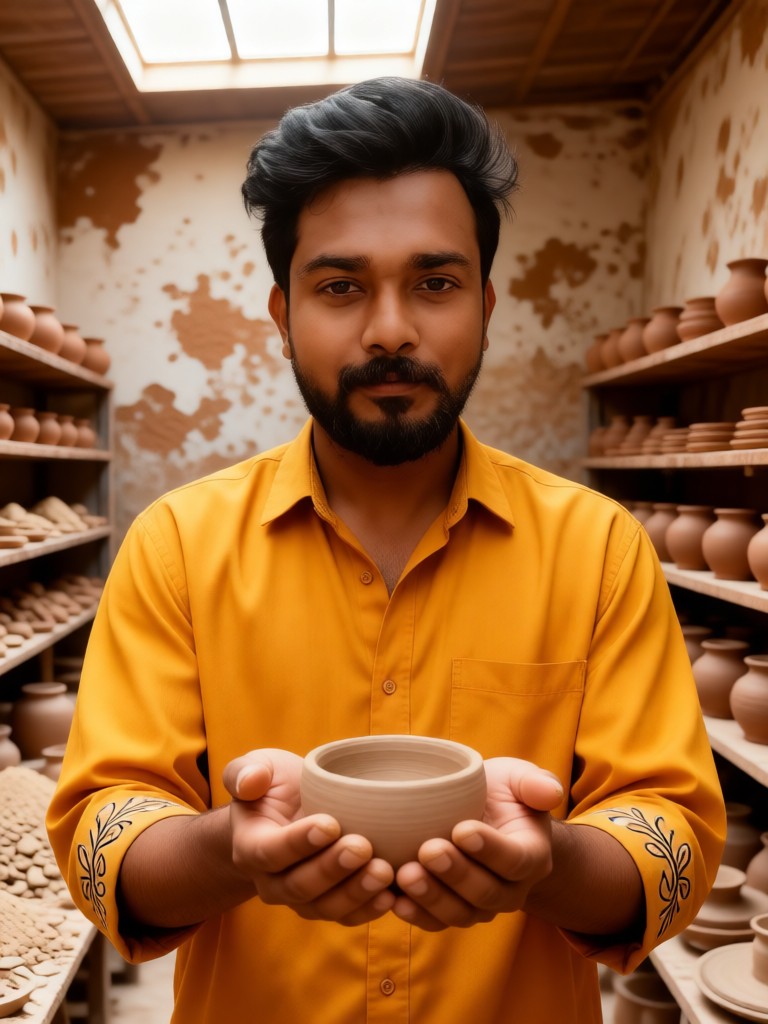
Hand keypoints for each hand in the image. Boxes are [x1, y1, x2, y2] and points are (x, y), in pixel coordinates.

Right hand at [223, 749, 394, 925]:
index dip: (298, 842)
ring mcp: (301, 899)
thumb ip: (244, 771)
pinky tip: (392, 895)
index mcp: (251, 847)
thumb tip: (249, 781)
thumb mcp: (258, 766)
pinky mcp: (329, 905)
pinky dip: (369, 910)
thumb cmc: (274, 786)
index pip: (270, 852)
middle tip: (362, 847)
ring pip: (325, 907)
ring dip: (355, 892)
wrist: (290, 812)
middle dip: (332, 869)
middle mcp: (272, 882)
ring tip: (384, 872)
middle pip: (300, 885)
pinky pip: (346, 917)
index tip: (330, 824)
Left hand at [392, 757, 563, 930]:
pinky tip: (393, 899)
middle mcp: (510, 890)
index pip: (514, 859)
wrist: (486, 820)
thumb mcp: (518, 779)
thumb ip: (534, 782)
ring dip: (432, 897)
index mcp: (531, 856)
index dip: (489, 849)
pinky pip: (436, 923)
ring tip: (406, 875)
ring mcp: (480, 907)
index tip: (461, 829)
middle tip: (428, 849)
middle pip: (485, 891)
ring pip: (460, 913)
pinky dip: (415, 915)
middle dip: (455, 873)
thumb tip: (550, 792)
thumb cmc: (501, 796)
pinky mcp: (452, 912)